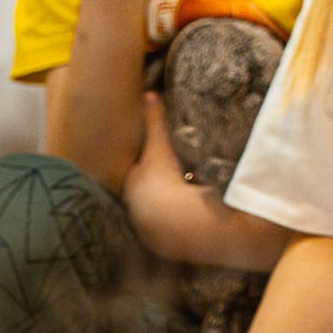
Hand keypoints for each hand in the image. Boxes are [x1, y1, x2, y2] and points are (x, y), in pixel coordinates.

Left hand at [123, 91, 194, 245]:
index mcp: (133, 185)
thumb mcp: (159, 147)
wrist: (174, 221)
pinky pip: (178, 223)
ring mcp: (152, 226)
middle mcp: (137, 207)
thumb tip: (149, 93)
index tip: (160, 161)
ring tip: (191, 193)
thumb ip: (155, 121)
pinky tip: (199, 210)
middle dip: (160, 186)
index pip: (138, 173)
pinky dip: (186, 217)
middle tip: (177, 176)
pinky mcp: (170, 239)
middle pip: (149, 192)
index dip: (149, 165)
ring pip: (163, 209)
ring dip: (174, 203)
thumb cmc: (162, 181)